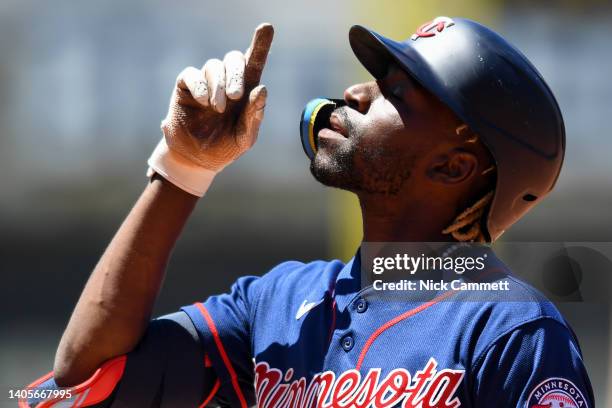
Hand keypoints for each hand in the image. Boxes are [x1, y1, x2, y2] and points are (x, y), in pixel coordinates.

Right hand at [160, 23, 273, 171]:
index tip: (266, 28)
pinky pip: (192, 74)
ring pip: (213, 66)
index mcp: (246, 91)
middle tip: (236, 96)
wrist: (198, 160)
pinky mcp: (186, 87)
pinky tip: (204, 102)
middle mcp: (227, 82)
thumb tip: (262, 89)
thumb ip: (254, 116)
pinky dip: (199, 86)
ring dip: (218, 85)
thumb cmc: (226, 147)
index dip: (260, 44)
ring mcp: (206, 82)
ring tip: (217, 109)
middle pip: (234, 58)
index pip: (255, 62)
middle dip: (236, 74)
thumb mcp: (245, 137)